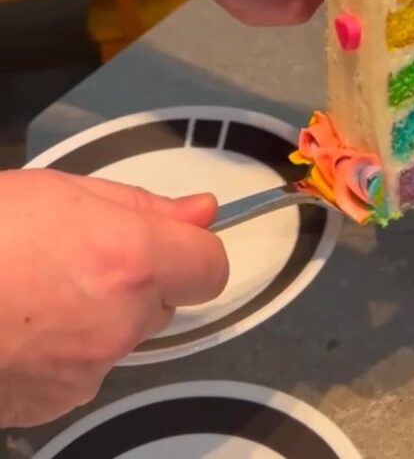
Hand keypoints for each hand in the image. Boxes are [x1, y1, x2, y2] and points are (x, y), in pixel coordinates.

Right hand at [0, 170, 227, 426]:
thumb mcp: (65, 191)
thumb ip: (147, 206)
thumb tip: (202, 212)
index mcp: (129, 258)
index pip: (211, 266)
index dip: (193, 250)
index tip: (175, 242)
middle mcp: (118, 321)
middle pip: (164, 301)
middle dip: (138, 278)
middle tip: (80, 255)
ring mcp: (87, 369)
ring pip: (121, 335)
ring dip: (98, 314)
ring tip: (36, 287)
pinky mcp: (55, 402)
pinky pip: (83, 370)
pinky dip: (64, 350)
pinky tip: (22, 324)